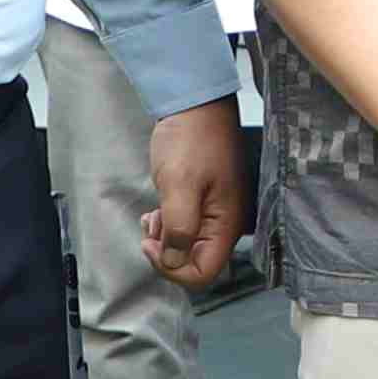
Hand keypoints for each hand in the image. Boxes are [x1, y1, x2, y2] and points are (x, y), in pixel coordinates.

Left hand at [139, 98, 243, 288]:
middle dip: (167, 252)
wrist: (195, 105)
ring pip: (187, 247)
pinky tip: (158, 210)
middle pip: (195, 263)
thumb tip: (174, 262)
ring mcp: (214, 214)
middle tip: (152, 225)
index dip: (173, 268)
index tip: (152, 243)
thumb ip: (179, 228)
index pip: (204, 273)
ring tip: (153, 215)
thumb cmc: (190, 140)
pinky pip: (185, 230)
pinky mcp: (203, 203)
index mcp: (226, 223)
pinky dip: (167, 226)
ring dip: (164, 239)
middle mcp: (224, 224)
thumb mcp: (179, 185)